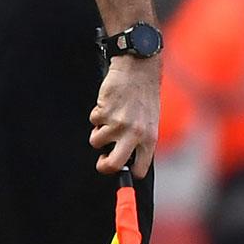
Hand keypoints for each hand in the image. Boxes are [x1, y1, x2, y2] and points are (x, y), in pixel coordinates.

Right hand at [89, 56, 160, 173]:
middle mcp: (134, 134)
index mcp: (149, 139)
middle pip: (113, 165)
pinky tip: (108, 104)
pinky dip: (97, 115)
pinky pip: (93, 122)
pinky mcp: (104, 112)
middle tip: (102, 161)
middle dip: (103, 167)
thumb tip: (124, 161)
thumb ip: (139, 141)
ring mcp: (118, 124)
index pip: (139, 169)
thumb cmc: (144, 96)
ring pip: (96, 141)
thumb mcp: (149, 122)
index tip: (121, 170)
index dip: (128, 173)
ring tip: (109, 118)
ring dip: (98, 132)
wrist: (138, 70)